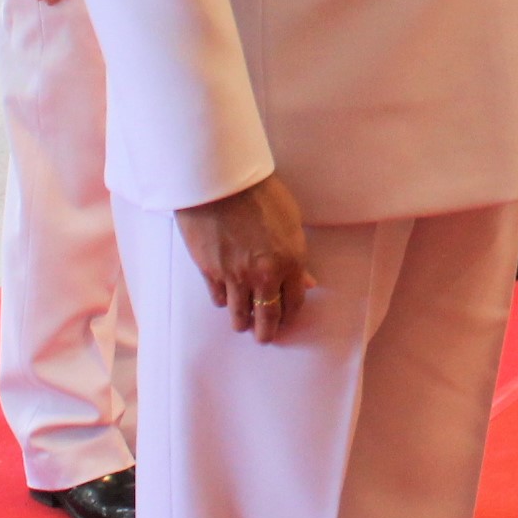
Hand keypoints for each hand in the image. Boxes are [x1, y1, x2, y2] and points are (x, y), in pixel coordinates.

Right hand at [178, 174, 313, 341]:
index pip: (294, 302)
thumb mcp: (291, 220)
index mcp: (290, 261)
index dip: (290, 314)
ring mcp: (235, 276)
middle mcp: (264, 274)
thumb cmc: (260, 192)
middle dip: (267, 331)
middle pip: (268, 316)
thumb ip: (297, 255)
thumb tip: (306, 281)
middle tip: (265, 336)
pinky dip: (223, 302)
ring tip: (243, 325)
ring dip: (243, 322)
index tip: (287, 319)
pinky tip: (225, 301)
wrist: (220, 181)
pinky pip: (219, 298)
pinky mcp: (210, 272)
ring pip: (240, 313)